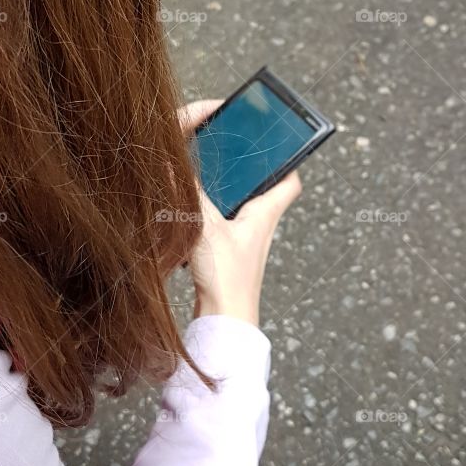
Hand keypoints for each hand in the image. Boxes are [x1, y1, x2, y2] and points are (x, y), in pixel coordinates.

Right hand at [179, 99, 302, 327]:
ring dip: (227, 194)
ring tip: (206, 177)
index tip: (275, 143)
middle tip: (231, 154)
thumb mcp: (206, 227)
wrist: (225, 322)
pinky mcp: (230, 256)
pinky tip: (192, 214)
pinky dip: (212, 215)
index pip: (289, 180)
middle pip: (263, 190)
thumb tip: (176, 164)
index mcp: (265, 214)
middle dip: (248, 172)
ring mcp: (246, 243)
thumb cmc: (228, 279)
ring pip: (241, 208)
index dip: (287, 159)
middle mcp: (260, 227)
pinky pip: (225, 226)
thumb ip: (191, 194)